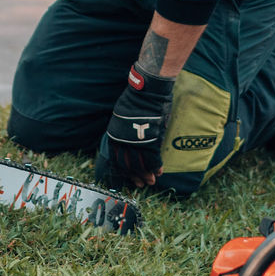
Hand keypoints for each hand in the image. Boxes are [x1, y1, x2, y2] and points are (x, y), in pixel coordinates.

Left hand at [99, 66, 173, 188]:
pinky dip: (156, 166)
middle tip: (142, 184)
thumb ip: (124, 131)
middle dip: (135, 175)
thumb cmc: (137, 100)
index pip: (117, 159)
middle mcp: (123, 141)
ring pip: (141, 164)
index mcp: (115, 135)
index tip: (130, 176)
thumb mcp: (123, 117)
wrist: (147, 91)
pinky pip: (153, 158)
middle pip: (128, 164)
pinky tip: (160, 171)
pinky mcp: (150, 140)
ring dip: (146, 174)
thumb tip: (128, 141)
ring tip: (152, 181)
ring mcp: (137, 142)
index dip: (124, 170)